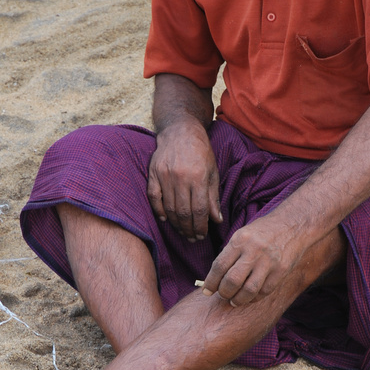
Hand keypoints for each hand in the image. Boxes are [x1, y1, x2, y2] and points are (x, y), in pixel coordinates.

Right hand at [147, 119, 222, 240]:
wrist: (180, 130)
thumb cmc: (200, 151)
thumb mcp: (212, 171)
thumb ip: (213, 197)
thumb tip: (217, 220)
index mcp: (198, 176)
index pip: (199, 210)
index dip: (201, 226)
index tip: (202, 235)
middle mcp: (180, 177)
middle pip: (183, 212)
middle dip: (188, 229)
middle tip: (192, 238)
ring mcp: (164, 175)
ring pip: (169, 207)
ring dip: (176, 223)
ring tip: (182, 231)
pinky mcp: (153, 173)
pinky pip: (154, 197)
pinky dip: (158, 210)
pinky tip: (165, 219)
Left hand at [201, 211, 299, 307]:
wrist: (293, 225)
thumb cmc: (262, 232)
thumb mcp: (243, 235)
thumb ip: (229, 254)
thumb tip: (214, 278)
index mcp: (240, 240)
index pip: (219, 266)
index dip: (211, 282)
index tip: (206, 291)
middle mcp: (254, 251)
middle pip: (232, 280)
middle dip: (223, 293)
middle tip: (222, 295)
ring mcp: (269, 262)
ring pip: (248, 290)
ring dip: (238, 300)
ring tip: (233, 301)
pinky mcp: (281, 271)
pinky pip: (264, 291)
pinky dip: (253, 298)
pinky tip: (249, 297)